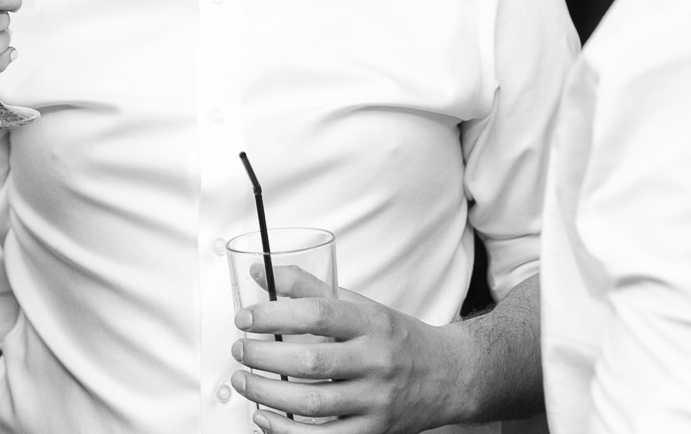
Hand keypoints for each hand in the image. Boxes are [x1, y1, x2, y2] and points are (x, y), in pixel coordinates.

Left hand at [230, 266, 468, 433]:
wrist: (450, 376)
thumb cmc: (398, 338)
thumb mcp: (362, 305)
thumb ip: (311, 289)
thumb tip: (260, 272)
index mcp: (372, 323)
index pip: (318, 314)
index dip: (274, 315)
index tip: (245, 318)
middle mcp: (376, 361)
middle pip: (310, 362)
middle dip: (263, 357)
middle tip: (240, 350)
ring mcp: (376, 400)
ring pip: (312, 404)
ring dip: (267, 393)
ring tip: (243, 380)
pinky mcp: (373, 431)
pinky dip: (286, 432)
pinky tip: (264, 418)